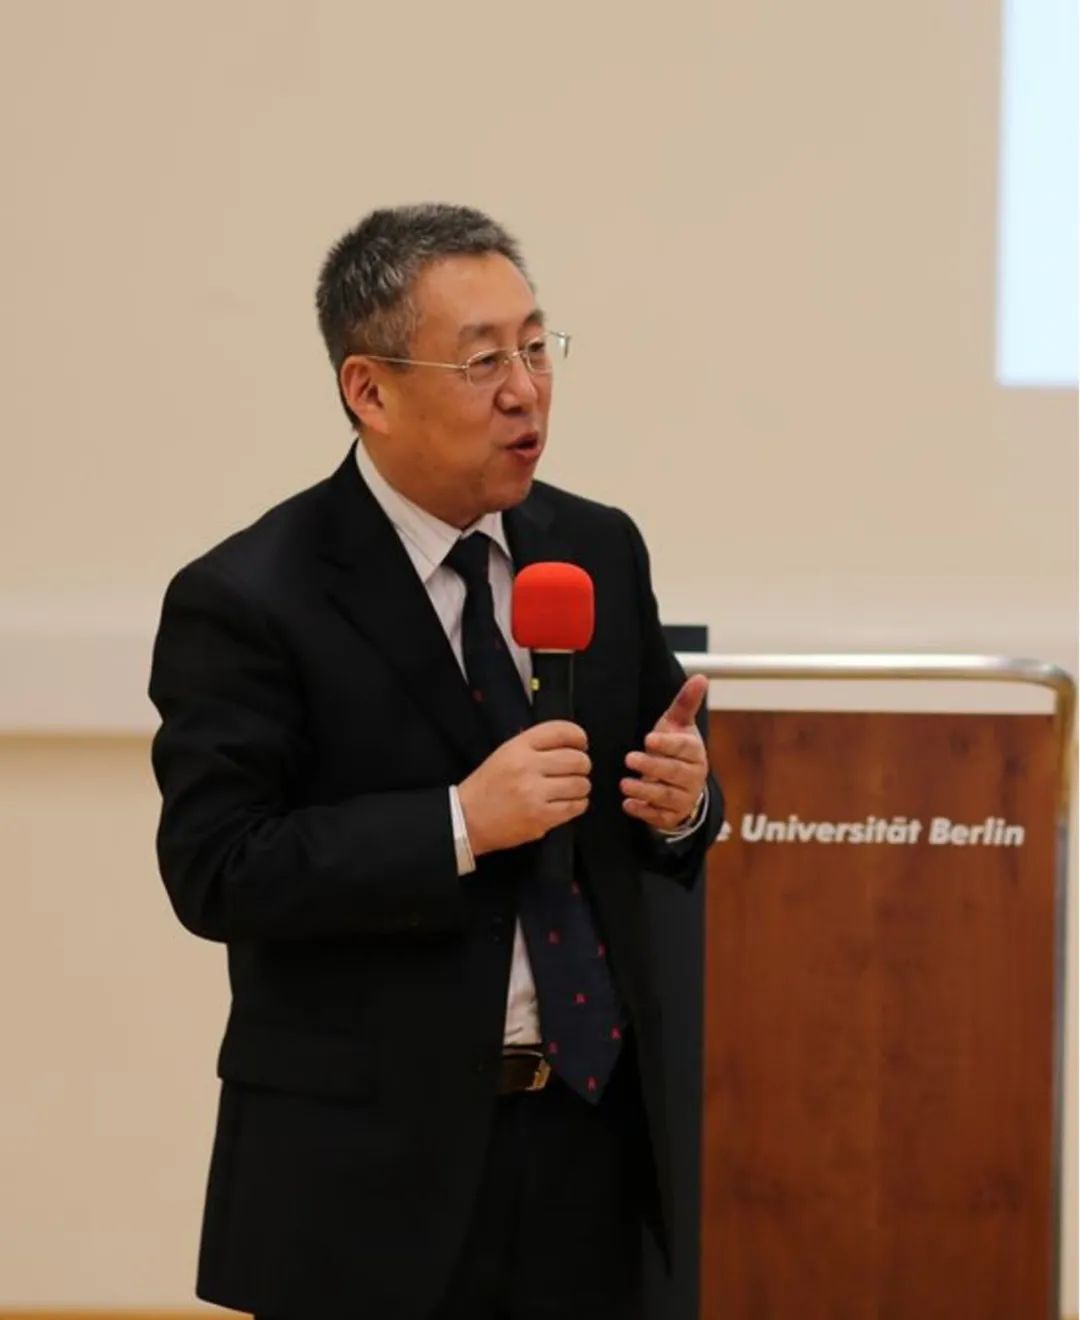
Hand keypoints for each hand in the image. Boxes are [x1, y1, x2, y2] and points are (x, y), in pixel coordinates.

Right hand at [458, 721, 590, 856]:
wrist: (467, 819)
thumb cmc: (486, 788)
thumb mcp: (505, 754)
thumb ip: (534, 746)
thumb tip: (569, 744)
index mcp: (518, 748)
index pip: (561, 732)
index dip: (578, 736)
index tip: (581, 743)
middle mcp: (527, 767)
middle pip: (577, 759)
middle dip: (582, 764)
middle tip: (577, 769)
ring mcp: (535, 794)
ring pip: (580, 784)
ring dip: (580, 786)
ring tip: (570, 788)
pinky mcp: (541, 817)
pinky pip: (575, 807)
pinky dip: (577, 804)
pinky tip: (568, 802)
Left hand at [621, 674, 708, 830]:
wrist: (682, 786)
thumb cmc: (676, 750)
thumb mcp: (678, 725)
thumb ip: (686, 702)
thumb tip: (700, 677)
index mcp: (694, 752)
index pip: (684, 748)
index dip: (667, 744)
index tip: (649, 739)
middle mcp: (693, 776)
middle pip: (674, 772)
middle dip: (653, 766)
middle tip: (630, 758)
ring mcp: (683, 798)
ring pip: (666, 796)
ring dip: (645, 790)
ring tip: (624, 784)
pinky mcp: (671, 815)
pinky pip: (659, 816)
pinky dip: (644, 811)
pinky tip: (629, 805)